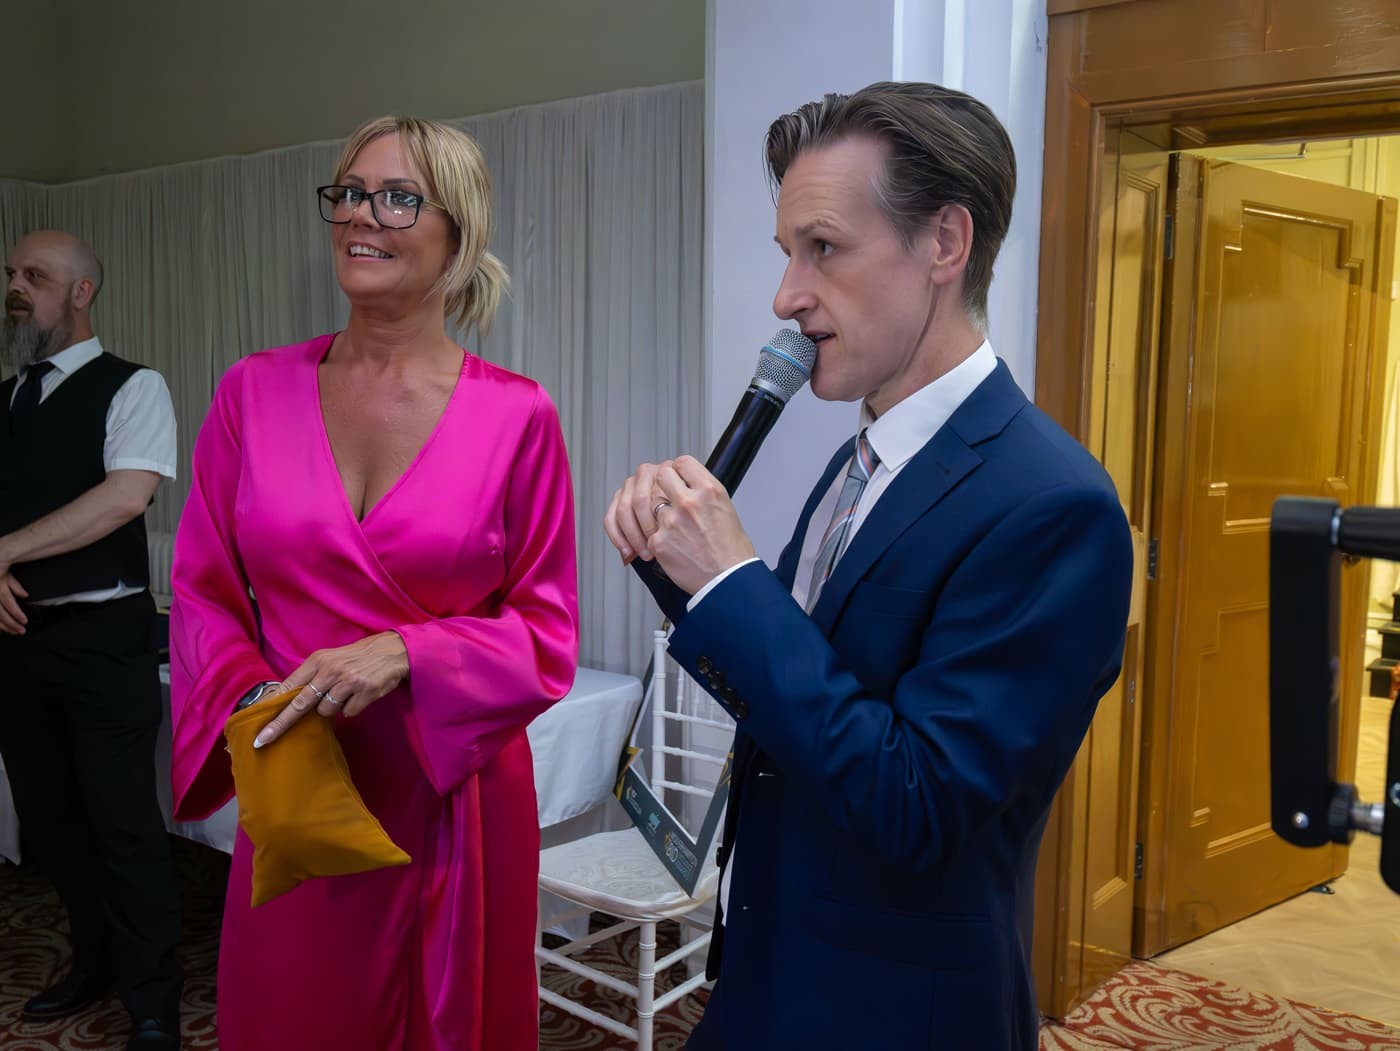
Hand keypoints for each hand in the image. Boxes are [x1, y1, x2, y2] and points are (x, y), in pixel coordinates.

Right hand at [0, 568, 27, 635]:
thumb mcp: (5, 573)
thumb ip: (14, 584)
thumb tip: (24, 595)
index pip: (7, 601)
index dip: (16, 612)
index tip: (24, 620)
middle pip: (0, 613)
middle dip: (11, 623)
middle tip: (22, 630)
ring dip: (5, 627)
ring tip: (15, 631)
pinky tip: (5, 628)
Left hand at [253, 631, 409, 748]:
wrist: (392, 651)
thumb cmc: (355, 657)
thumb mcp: (330, 659)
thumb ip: (311, 676)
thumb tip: (289, 700)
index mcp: (317, 661)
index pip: (288, 687)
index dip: (272, 707)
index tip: (259, 725)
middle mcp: (330, 670)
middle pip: (299, 704)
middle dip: (280, 724)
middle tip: (264, 739)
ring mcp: (347, 682)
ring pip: (326, 711)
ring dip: (332, 708)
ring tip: (345, 693)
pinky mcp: (365, 692)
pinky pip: (348, 712)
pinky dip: (352, 707)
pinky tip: (359, 695)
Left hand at [605, 456, 755, 594]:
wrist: (728, 579)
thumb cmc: (731, 549)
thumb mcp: (725, 507)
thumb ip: (703, 490)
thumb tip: (686, 481)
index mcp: (709, 490)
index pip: (681, 462)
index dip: (677, 469)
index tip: (677, 476)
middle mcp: (689, 502)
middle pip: (660, 476)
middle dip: (662, 485)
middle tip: (666, 496)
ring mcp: (671, 522)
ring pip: (651, 504)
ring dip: (658, 514)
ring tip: (673, 528)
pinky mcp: (659, 542)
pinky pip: (649, 532)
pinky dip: (657, 539)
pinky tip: (673, 546)